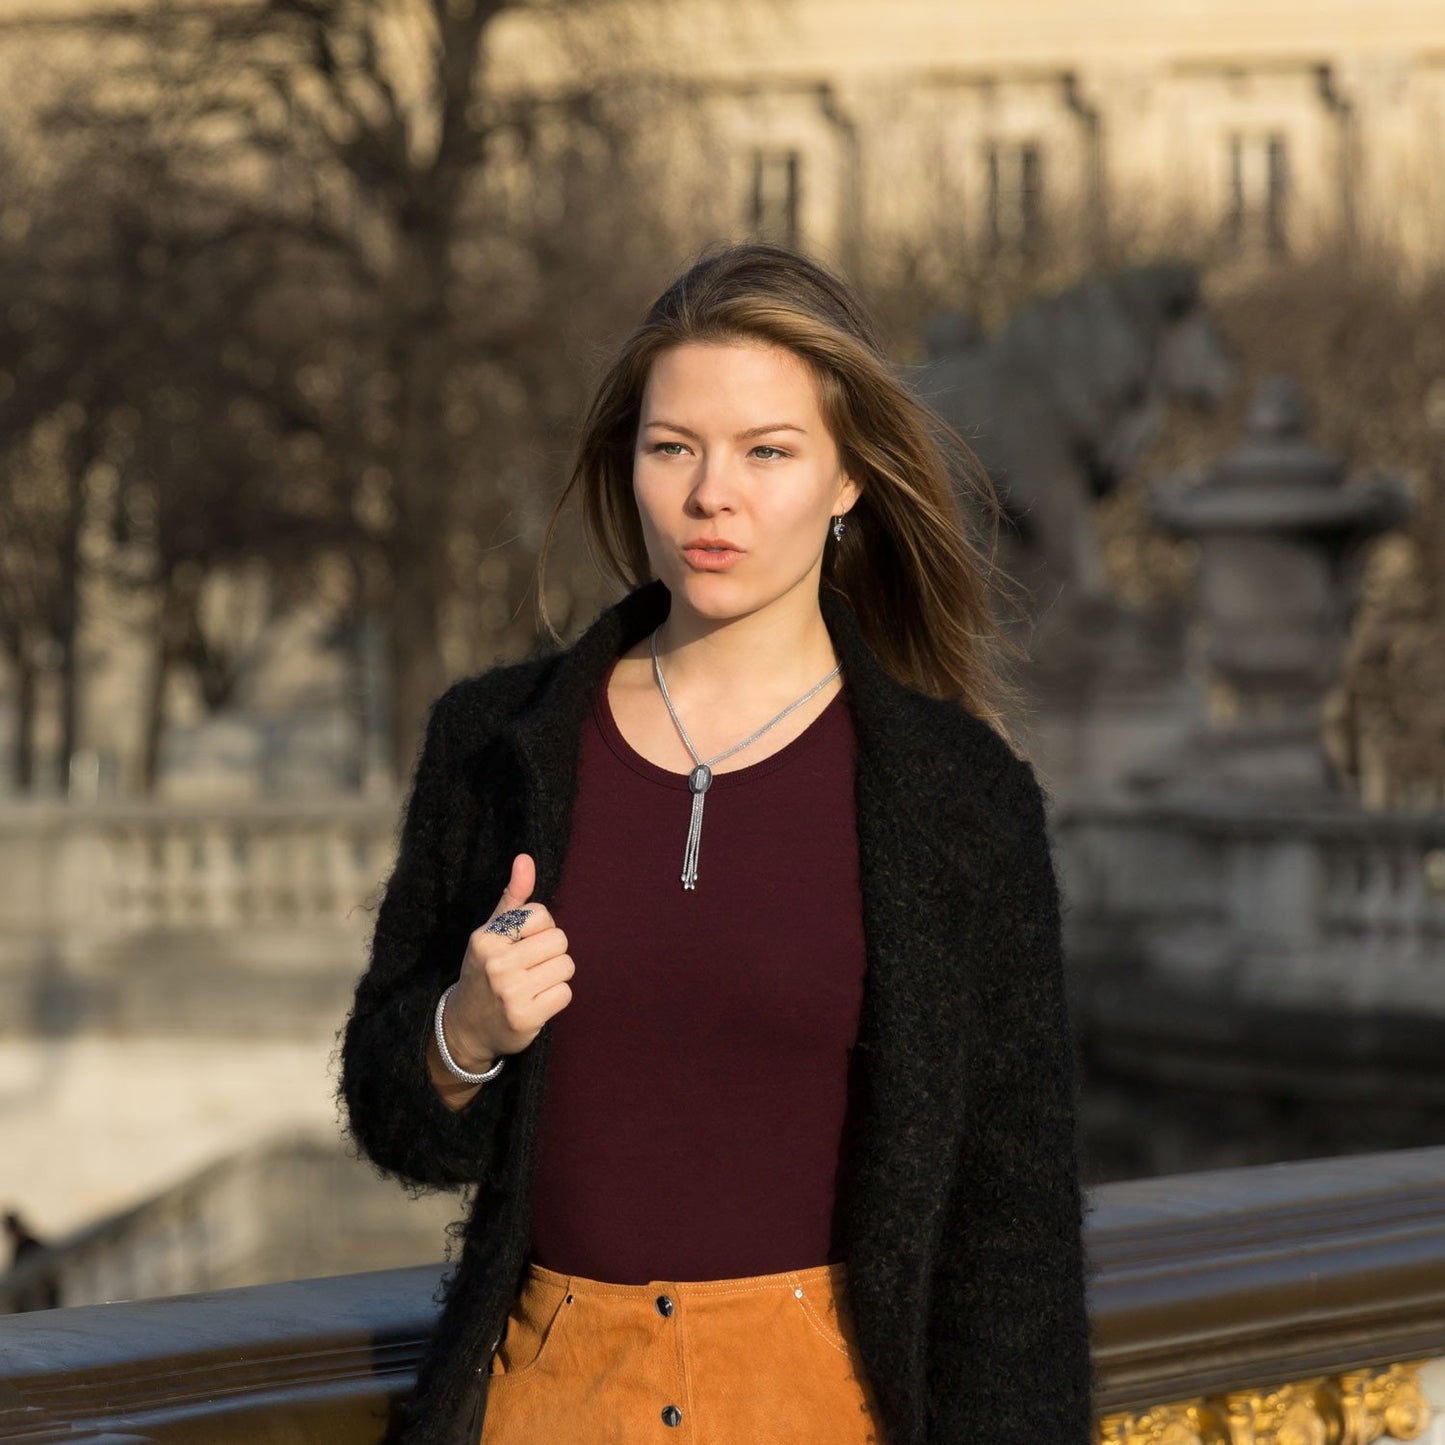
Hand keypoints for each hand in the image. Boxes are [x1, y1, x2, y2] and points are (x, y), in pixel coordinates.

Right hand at [440, 853, 574, 1069]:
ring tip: (534, 984)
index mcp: (487, 938)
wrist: (466, 1027)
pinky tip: (536, 1002)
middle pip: (559, 940)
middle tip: (531, 966)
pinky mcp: (525, 1017)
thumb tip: (525, 859)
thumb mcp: (491, 933)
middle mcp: (496, 964)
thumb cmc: (485, 972)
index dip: (540, 929)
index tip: (523, 944)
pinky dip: (555, 997)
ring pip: (566, 966)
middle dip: (551, 952)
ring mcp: (510, 992)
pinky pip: (565, 993)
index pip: (541, 915)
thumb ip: (512, 897)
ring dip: (555, 975)